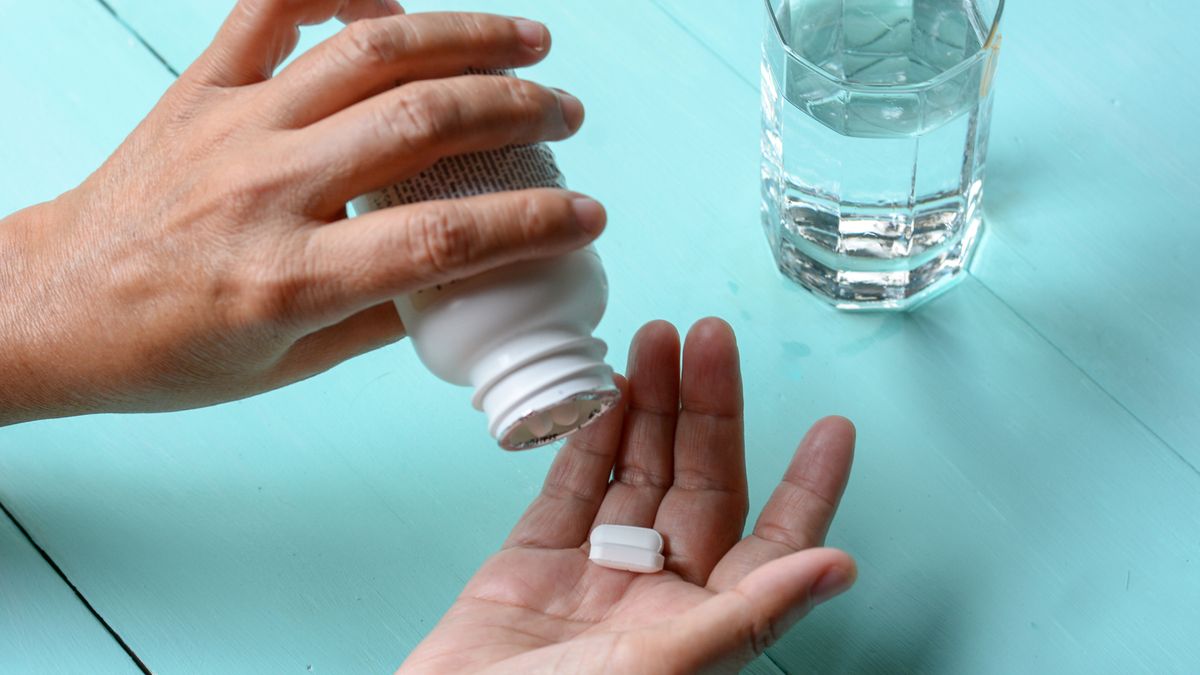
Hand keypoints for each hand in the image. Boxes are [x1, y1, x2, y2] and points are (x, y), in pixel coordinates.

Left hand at [0, 1, 600, 424]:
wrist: (53, 309)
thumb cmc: (169, 351)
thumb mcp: (286, 366)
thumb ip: (381, 318)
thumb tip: (459, 279)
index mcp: (291, 280)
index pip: (441, 240)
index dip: (531, 223)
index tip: (588, 216)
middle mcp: (267, 191)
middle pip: (420, 124)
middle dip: (515, 109)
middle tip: (567, 111)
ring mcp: (232, 128)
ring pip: (367, 54)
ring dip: (462, 37)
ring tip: (525, 42)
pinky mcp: (200, 88)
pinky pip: (270, 6)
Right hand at [401, 319, 855, 673]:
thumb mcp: (668, 667)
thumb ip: (750, 612)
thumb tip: (840, 567)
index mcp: (704, 624)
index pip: (773, 543)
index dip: (806, 487)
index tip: (833, 426)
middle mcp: (658, 594)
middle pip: (700, 486)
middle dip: (707, 410)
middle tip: (710, 338)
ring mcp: (595, 574)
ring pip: (635, 473)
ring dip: (650, 407)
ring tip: (655, 340)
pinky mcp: (534, 562)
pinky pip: (570, 486)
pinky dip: (588, 436)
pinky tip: (606, 389)